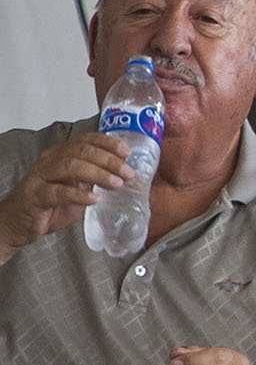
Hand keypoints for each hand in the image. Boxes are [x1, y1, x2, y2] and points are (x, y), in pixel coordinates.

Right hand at [0, 135, 134, 256]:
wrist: (19, 223)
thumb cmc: (49, 205)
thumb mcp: (78, 189)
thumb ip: (96, 181)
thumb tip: (124, 178)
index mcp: (60, 155)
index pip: (85, 140)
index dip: (107, 143)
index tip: (127, 152)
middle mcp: (49, 161)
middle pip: (81, 151)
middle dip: (109, 160)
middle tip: (128, 172)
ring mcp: (40, 177)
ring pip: (70, 166)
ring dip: (97, 173)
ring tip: (116, 183)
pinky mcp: (35, 196)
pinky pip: (57, 192)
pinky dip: (78, 194)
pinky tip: (94, 199)